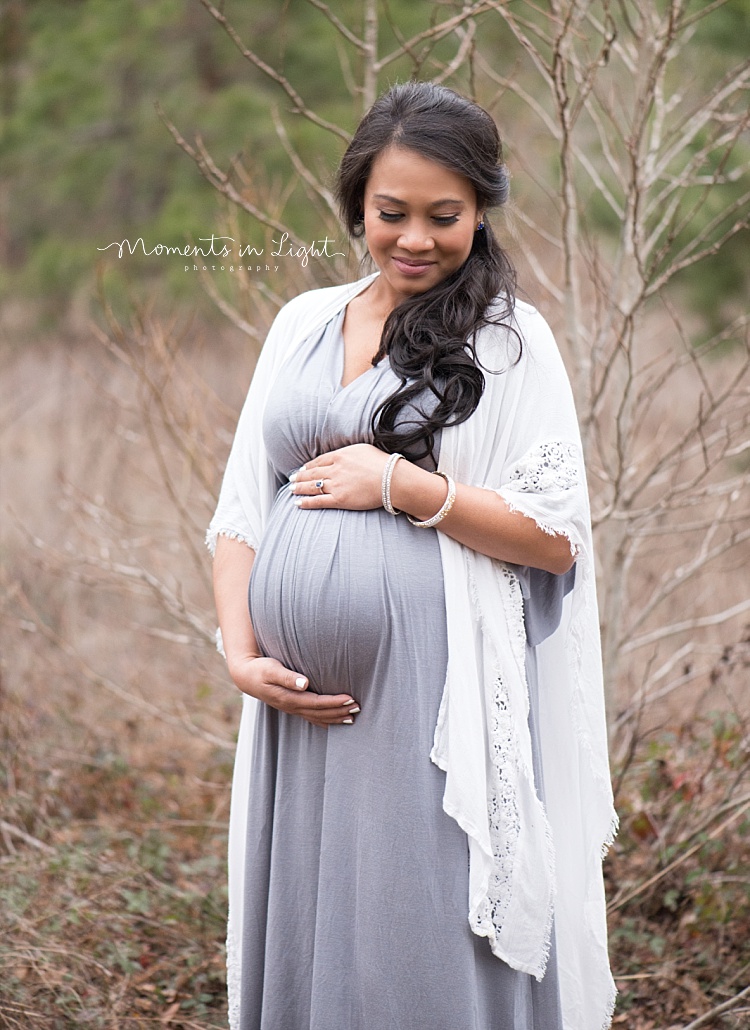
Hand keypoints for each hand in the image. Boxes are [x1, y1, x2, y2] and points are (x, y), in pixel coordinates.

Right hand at [227, 654, 359, 726]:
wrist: (245, 676)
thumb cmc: (260, 669)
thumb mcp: (271, 669)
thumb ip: (287, 676)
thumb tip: (304, 683)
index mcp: (289, 698)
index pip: (317, 703)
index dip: (334, 702)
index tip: (350, 699)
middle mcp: (292, 706)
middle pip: (320, 713)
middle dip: (339, 711)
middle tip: (358, 708)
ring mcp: (292, 708)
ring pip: (317, 717)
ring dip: (335, 717)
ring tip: (352, 717)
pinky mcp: (291, 706)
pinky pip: (311, 717)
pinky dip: (324, 720)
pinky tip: (333, 721)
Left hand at [289, 443, 388, 509]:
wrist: (391, 479)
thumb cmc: (383, 463)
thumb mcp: (363, 449)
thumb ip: (349, 452)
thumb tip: (343, 455)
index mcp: (340, 455)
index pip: (319, 461)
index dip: (308, 466)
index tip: (302, 469)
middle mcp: (334, 469)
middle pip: (312, 473)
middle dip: (300, 477)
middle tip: (292, 479)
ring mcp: (335, 485)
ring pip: (312, 487)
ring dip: (300, 488)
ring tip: (292, 490)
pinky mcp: (339, 499)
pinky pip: (318, 501)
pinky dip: (306, 502)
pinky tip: (298, 502)